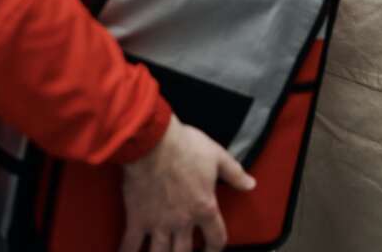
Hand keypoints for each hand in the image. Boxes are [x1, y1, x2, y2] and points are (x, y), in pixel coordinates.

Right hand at [120, 115, 254, 251]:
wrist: (153, 140)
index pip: (216, 239)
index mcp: (204, 208)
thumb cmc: (185, 145)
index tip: (211, 250)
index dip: (215, 248)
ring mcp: (158, 223)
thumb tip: (251, 185)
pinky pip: (130, 244)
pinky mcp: (137, 218)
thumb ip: (235, 173)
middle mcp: (182, 222)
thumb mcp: (217, 155)